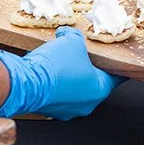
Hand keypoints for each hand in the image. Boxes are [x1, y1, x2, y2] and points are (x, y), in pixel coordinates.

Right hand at [0, 28, 123, 119]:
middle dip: (87, 68)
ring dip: (69, 77)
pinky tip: (47, 71)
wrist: (26, 83)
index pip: (116, 77)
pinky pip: (57, 95)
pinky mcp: (50, 111)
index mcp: (100, 89)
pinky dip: (55, 84)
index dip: (115, 66)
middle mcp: (86, 104)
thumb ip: (75, 37)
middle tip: (81, 55)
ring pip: (74, 90)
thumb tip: (68, 34)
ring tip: (60, 61)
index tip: (117, 62)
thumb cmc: (54, 66)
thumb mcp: (72, 40)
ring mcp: (67, 110)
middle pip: (93, 83)